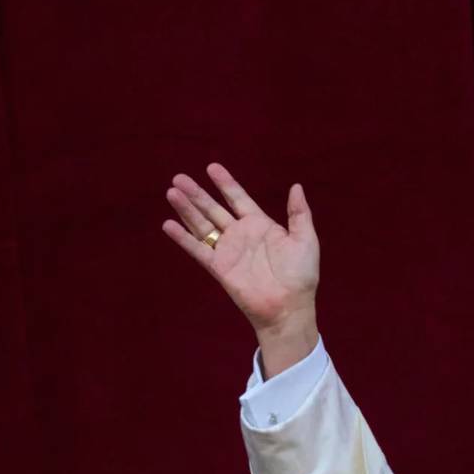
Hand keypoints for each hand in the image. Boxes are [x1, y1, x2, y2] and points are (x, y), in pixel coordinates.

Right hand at [163, 163, 320, 374]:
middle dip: (197, 193)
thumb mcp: (305, 239)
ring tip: (172, 192)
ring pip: (202, 225)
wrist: (289, 307)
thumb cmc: (301, 275)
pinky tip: (168, 224)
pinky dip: (182, 238)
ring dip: (186, 209)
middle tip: (179, 178)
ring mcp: (228, 250)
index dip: (225, 183)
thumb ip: (299, 213)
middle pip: (213, 209)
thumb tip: (296, 186)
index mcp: (260, 225)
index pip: (238, 198)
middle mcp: (240, 235)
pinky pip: (197, 249)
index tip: (211, 167)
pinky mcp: (219, 267)